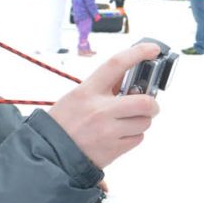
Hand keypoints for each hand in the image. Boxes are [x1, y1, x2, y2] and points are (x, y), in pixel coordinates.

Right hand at [47, 43, 161, 168]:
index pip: (116, 64)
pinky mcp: (114, 149)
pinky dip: (134, 136)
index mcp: (87, 91)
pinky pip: (138, 138)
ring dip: (141, 121)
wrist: (50, 153)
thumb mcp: (77, 96)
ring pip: (144, 122)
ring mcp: (108, 130)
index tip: (152, 49)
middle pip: (144, 101)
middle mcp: (99, 109)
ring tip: (126, 123)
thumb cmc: (64, 123)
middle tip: (150, 105)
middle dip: (152, 103)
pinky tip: (120, 136)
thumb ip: (103, 88)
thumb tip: (131, 80)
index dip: (138, 52)